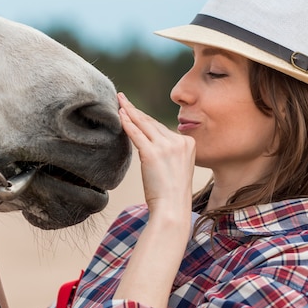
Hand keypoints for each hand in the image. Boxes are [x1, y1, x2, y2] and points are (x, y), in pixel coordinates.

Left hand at [117, 92, 195, 217]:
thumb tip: (153, 145)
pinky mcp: (152, 153)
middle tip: (123, 99)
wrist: (172, 208)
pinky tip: (120, 115)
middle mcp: (179, 141)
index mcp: (188, 143)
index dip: (146, 118)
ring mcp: (166, 146)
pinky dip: (127, 123)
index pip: (163, 127)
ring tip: (119, 102)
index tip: (135, 110)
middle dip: (136, 110)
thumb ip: (170, 153)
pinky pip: (136, 133)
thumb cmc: (171, 193)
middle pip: (152, 122)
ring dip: (129, 111)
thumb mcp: (177, 167)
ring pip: (144, 124)